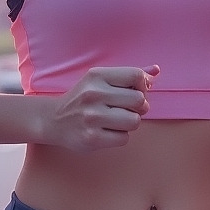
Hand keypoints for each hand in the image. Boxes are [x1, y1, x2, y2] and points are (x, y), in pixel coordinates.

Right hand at [39, 65, 158, 151]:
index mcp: (97, 76)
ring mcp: (92, 117)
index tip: (136, 91)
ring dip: (130, 123)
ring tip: (117, 120)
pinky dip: (120, 136)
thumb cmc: (83, 98)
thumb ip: (129, 75)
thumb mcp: (101, 80)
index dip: (143, 85)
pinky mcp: (91, 138)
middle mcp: (94, 94)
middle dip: (139, 107)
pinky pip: (124, 138)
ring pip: (134, 121)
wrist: (53, 120)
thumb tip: (156, 71)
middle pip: (139, 100)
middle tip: (128, 108)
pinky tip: (108, 131)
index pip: (136, 76)